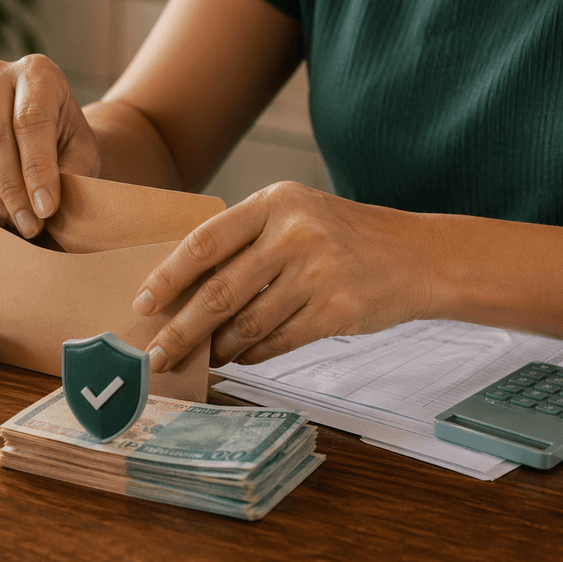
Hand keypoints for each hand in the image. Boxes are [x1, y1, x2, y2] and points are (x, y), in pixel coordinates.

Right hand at [0, 54, 100, 237]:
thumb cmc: (67, 143)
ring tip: (13, 222)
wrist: (46, 136)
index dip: (36, 169)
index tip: (45, 209)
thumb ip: (69, 173)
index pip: (29, 119)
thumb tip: (42, 206)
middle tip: (29, 224)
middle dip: (10, 188)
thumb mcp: (82, 153)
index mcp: (37, 72)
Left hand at [133, 181, 436, 370]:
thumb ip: (246, 240)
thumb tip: (181, 288)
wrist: (420, 256)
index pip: (205, 242)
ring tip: (201, 359)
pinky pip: (278, 342)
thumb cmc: (345, 237)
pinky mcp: (337, 310)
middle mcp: (294, 234)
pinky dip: (252, 355)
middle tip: (155, 355)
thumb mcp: (295, 215)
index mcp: (275, 203)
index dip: (168, 277)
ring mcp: (318, 273)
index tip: (142, 303)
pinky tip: (240, 358)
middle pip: (218, 292)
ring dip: (217, 349)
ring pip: (247, 324)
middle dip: (180, 330)